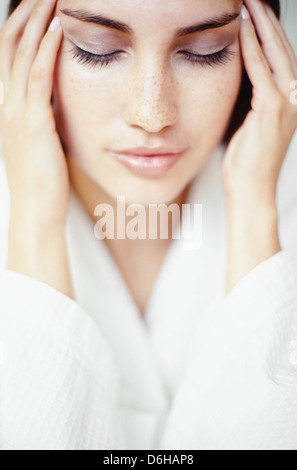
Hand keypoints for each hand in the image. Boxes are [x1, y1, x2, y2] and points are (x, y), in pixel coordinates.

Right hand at [0, 0, 68, 226]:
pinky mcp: (33, 123)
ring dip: (38, 20)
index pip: (10, 51)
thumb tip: (57, 96)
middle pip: (11, 43)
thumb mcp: (39, 137)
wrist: (36, 209)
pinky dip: (46, 51)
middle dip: (28, 10)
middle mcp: (5, 102)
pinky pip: (38, 79)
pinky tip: (59, 29)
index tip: (41, 2)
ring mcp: (16, 111)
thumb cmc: (42, 177)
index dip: (22, 22)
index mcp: (7, 104)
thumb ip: (43, 113)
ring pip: (22, 54)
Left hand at [222, 0, 296, 294]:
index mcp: (287, 101)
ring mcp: (287, 104)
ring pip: (275, 53)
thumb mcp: (249, 125)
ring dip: (261, 25)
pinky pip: (261, 71)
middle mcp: (293, 98)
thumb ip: (250, 100)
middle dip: (266, 20)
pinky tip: (243, 29)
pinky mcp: (273, 110)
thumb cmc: (245, 162)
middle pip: (282, 49)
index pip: (279, 58)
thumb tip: (238, 79)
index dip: (267, 32)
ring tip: (249, 3)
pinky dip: (252, 48)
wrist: (250, 190)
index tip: (253, 11)